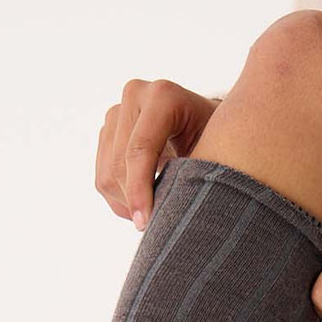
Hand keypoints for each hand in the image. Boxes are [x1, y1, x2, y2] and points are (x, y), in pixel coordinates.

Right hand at [95, 79, 222, 229]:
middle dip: (134, 201)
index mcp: (163, 96)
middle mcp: (135, 95)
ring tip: (154, 216)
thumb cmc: (220, 140)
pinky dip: (120, 199)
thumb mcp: (214, 154)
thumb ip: (191, 176)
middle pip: (120, 164)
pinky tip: (143, 204)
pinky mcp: (107, 130)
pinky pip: (102, 176)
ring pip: (107, 174)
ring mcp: (117, 111)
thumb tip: (169, 218)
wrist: (208, 124)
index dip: (139, 191)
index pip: (140, 150)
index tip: (146, 223)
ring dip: (126, 204)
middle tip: (156, 226)